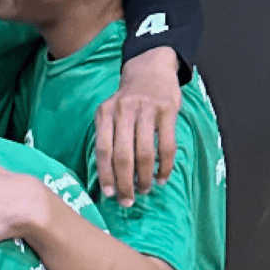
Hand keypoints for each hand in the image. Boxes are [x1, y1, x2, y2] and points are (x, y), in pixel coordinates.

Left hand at [95, 50, 181, 202]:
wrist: (151, 69)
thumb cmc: (128, 100)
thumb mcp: (110, 111)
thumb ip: (108, 136)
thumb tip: (108, 175)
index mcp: (104, 113)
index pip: (102, 150)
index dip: (106, 175)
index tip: (110, 194)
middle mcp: (122, 111)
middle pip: (122, 156)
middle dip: (125, 183)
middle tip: (128, 200)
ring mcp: (146, 110)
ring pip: (144, 154)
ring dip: (145, 177)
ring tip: (145, 189)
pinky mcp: (167, 111)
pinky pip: (167, 146)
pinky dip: (165, 167)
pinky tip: (162, 177)